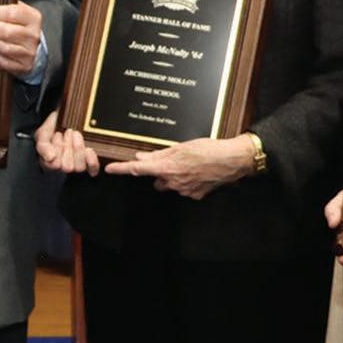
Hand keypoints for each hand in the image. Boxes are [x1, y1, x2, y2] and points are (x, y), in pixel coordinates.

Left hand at [0, 2, 42, 77]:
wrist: (36, 49)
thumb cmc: (23, 28)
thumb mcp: (21, 13)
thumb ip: (10, 7)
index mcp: (33, 18)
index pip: (12, 13)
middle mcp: (33, 35)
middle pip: (6, 31)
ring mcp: (30, 52)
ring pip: (4, 47)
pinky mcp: (24, 66)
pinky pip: (3, 61)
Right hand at [33, 112, 101, 175]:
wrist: (68, 116)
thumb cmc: (54, 126)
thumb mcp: (43, 133)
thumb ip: (43, 146)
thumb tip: (50, 158)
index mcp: (49, 163)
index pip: (54, 165)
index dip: (57, 149)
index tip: (57, 134)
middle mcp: (64, 166)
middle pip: (67, 167)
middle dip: (67, 147)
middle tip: (67, 133)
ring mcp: (77, 165)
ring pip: (79, 167)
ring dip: (78, 148)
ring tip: (76, 135)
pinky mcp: (90, 162)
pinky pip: (93, 167)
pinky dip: (91, 159)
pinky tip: (88, 149)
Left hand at [105, 135, 251, 199]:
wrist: (232, 160)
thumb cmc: (209, 149)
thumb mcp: (182, 146)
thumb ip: (160, 153)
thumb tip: (142, 156)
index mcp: (167, 167)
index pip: (137, 169)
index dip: (122, 169)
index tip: (110, 169)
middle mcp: (172, 182)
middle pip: (156, 181)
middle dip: (160, 174)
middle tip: (174, 162)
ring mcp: (184, 191)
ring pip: (171, 185)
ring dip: (175, 178)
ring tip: (190, 166)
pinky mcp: (195, 196)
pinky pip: (185, 190)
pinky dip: (188, 183)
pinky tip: (198, 173)